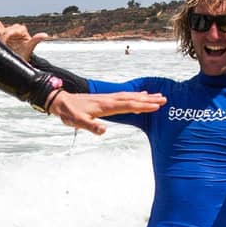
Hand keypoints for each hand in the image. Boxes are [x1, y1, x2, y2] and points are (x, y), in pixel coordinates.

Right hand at [0, 11, 49, 61]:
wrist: (19, 62)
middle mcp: (16, 29)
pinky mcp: (4, 34)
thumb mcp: (30, 48)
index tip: (4, 44)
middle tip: (1, 45)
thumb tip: (45, 35)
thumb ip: (36, 40)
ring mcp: (10, 31)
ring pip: (0, 29)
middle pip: (5, 29)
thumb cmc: (25, 56)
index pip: (11, 30)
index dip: (7, 36)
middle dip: (2, 37)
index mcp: (22, 30)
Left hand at [47, 89, 163, 133]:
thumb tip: (104, 131)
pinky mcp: (106, 98)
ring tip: (158, 96)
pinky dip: (135, 95)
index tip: (156, 106)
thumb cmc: (69, 113)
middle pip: (132, 98)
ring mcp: (108, 98)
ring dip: (144, 96)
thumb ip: (90, 127)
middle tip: (164, 99)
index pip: (128, 105)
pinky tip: (141, 94)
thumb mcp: (77, 122)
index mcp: (105, 106)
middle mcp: (109, 100)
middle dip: (149, 99)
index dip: (142, 106)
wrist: (61, 101)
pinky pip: (124, 95)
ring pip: (130, 96)